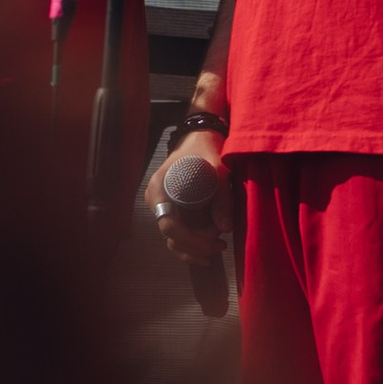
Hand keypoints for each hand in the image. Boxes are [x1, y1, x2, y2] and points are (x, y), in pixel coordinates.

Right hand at [150, 128, 232, 262]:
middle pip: (171, 236)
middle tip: (221, 243)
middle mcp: (156, 201)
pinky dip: (192, 245)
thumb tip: (225, 229)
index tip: (212, 240)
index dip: (190, 239)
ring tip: (220, 245)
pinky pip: (178, 235)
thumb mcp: (218, 170)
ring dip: (196, 248)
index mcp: (159, 190)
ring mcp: (164, 208)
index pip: (167, 225)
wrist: (202, 135)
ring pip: (174, 240)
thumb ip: (222, 199)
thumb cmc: (206, 148)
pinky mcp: (173, 211)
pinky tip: (210, 248)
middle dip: (197, 245)